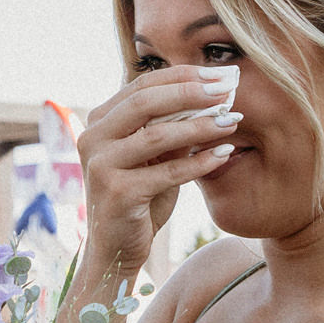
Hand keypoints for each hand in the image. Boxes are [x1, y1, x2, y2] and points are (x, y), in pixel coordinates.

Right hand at [75, 69, 238, 282]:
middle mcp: (93, 137)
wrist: (117, 249)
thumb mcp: (157, 158)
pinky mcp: (117, 193)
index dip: (182, 76)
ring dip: (199, 125)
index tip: (219, 73)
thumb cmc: (140, 199)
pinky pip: (167, 172)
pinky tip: (224, 154)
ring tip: (230, 120)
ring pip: (156, 135)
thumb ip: (174, 129)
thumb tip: (213, 97)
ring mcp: (101, 165)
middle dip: (191, 92)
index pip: (142, 85)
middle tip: (228, 88)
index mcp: (100, 121)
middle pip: (145, 101)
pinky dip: (199, 162)